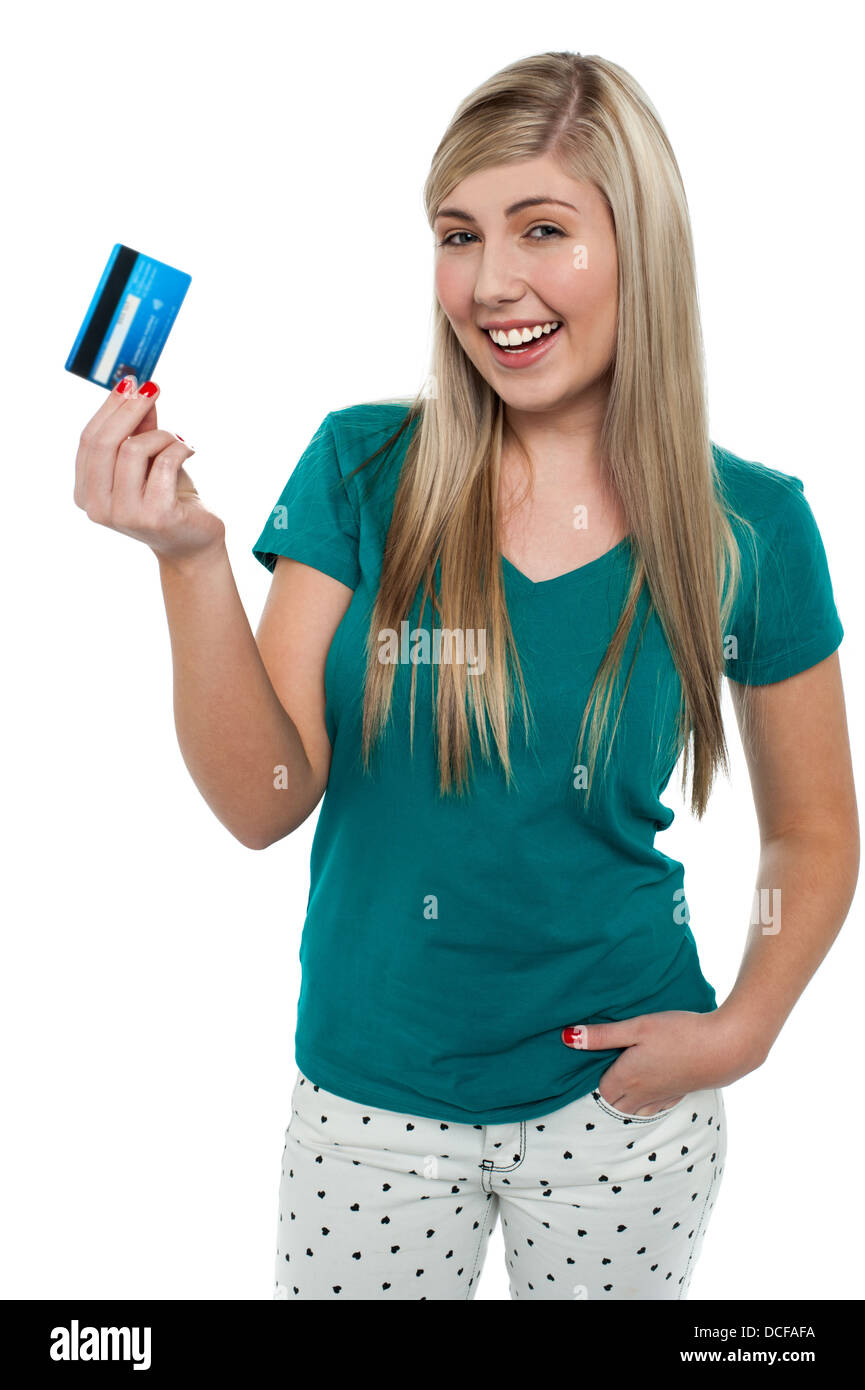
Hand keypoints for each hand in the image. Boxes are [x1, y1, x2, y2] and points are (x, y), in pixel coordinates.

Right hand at [74, 375, 225, 563]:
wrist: (194, 543)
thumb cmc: (168, 498)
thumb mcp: (148, 460)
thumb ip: (138, 429)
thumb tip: (137, 388)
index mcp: (86, 492)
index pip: (89, 439)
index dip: (110, 408)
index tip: (130, 382)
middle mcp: (97, 507)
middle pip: (104, 442)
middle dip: (130, 408)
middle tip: (153, 388)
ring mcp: (123, 515)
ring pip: (134, 450)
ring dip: (163, 436)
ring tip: (179, 440)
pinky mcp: (154, 516)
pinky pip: (164, 464)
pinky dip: (180, 449)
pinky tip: (190, 451)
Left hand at [561, 1009, 761, 1115]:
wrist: (723, 1048)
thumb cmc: (678, 1033)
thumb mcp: (636, 1027)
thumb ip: (602, 1035)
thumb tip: (566, 1038)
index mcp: (627, 1078)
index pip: (601, 1090)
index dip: (595, 1077)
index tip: (594, 1062)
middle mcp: (642, 1094)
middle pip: (615, 1104)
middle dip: (608, 1094)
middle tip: (605, 1073)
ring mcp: (662, 1097)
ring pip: (635, 1110)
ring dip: (626, 1101)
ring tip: (624, 1083)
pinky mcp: (680, 1094)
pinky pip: (655, 1108)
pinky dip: (646, 1103)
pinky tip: (651, 1088)